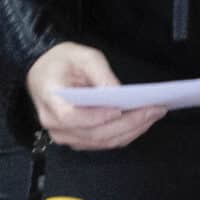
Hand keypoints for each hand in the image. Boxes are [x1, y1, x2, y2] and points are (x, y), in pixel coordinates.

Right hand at [26, 42, 164, 151]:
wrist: (44, 70)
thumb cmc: (62, 61)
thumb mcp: (83, 57)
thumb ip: (101, 75)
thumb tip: (119, 94)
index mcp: (50, 99)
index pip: (72, 117)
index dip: (97, 117)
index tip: (120, 110)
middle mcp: (54, 123)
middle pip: (94, 133)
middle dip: (128, 123)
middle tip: (155, 110)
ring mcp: (65, 135)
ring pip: (102, 142)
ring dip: (131, 131)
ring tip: (154, 115)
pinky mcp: (77, 139)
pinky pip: (103, 142)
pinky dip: (125, 134)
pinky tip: (142, 121)